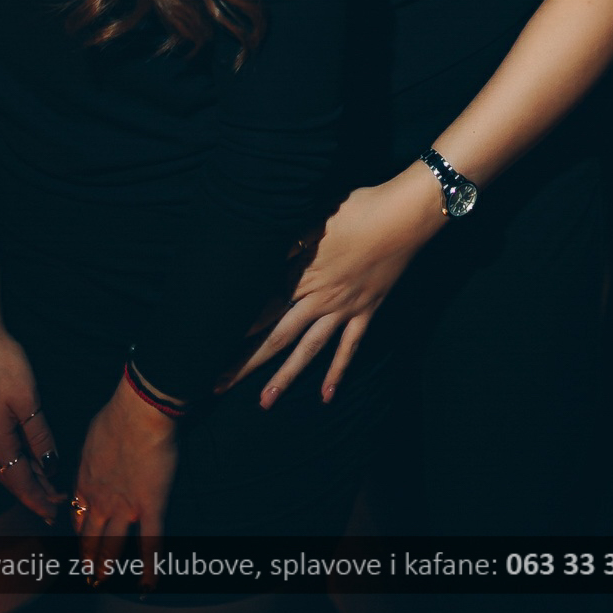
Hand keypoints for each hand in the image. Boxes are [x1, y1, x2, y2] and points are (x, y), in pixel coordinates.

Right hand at [0, 327, 61, 522]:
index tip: (53, 513)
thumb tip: (50, 466)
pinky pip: (0, 453)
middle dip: (33, 494)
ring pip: (4, 467)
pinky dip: (16, 464)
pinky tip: (28, 461)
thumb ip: (39, 435)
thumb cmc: (3, 365)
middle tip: (54, 507)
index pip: (20, 481)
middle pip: (11, 479)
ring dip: (25, 480)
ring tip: (46, 489)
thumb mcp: (28, 401)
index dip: (37, 499)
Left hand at [73, 377, 177, 579]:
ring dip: (106, 566)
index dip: (78, 531)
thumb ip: (95, 451)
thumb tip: (99, 449)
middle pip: (90, 536)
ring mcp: (125, 507)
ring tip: (101, 581)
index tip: (79, 539)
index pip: (78, 514)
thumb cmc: (118, 412)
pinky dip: (149, 568)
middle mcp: (101, 500)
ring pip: (112, 545)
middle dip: (87, 557)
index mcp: (87, 480)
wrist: (139, 411)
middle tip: (86, 573)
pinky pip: (150, 543)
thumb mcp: (94, 434)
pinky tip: (147, 585)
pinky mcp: (150, 506)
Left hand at [230, 167, 445, 405]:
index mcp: (303, 274)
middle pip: (277, 335)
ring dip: (286, 376)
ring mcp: (343, 309)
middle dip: (247, 361)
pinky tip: (326, 397)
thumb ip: (286, 242)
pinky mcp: (366, 312)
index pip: (262, 307)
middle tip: (218, 385)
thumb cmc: (356, 209)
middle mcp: (319, 298)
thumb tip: (255, 255)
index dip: (237, 326)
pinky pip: (349, 348)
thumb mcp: (315, 218)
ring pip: (309, 349)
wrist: (402, 217)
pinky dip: (338, 372)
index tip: (211, 344)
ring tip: (265, 402)